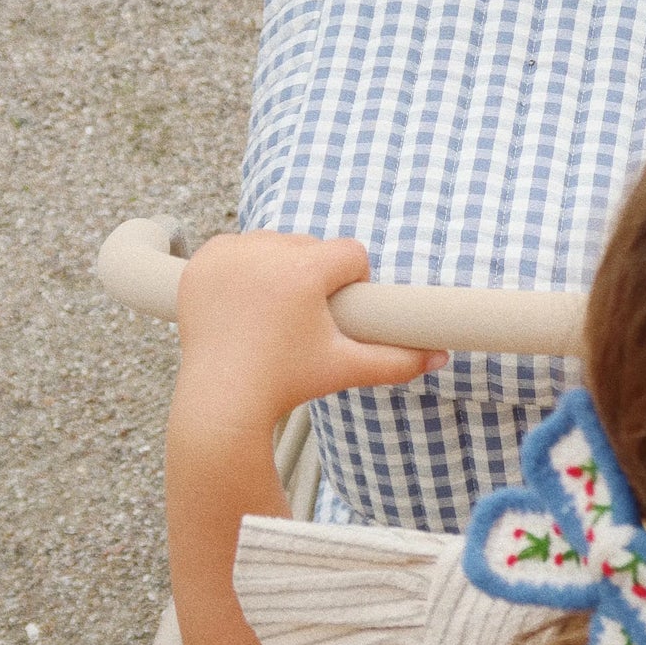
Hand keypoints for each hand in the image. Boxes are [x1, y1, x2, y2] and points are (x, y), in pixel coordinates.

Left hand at [173, 231, 444, 435]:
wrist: (222, 400)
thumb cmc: (286, 384)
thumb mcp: (345, 368)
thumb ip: (398, 361)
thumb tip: (441, 357)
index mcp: (303, 270)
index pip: (349, 253)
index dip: (351, 283)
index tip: (336, 311)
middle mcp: (264, 253)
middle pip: (311, 247)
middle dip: (313, 275)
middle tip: (300, 320)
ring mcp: (230, 254)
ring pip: (275, 244)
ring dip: (280, 266)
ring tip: (273, 312)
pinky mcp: (204, 260)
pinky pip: (238, 248)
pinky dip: (244, 266)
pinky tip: (245, 299)